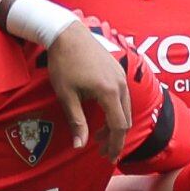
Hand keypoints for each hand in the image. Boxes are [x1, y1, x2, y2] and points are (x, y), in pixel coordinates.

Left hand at [41, 23, 133, 152]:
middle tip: (102, 151)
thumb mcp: (66, 95)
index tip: (108, 158)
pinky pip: (122, 97)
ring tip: (100, 135)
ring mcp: (122, 76)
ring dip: (115, 124)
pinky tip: (103, 114)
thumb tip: (79, 146)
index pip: (118, 126)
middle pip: (125, 119)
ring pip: (125, 108)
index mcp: (109, 92)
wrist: (67, 33)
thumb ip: (76, 121)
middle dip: (115, 138)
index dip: (114, 145)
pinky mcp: (118, 70)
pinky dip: (116, 110)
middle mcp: (121, 85)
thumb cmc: (64, 63)